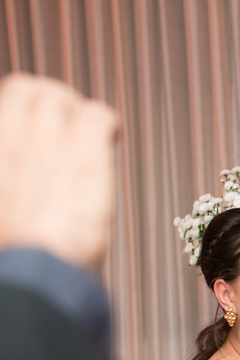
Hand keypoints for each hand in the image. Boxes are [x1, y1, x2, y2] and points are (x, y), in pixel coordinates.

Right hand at [0, 74, 119, 270]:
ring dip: (76, 114)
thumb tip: (25, 191)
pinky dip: (107, 124)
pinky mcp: (82, 150)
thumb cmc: (14, 255)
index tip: (32, 135)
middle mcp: (9, 136)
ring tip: (86, 142)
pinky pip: (99, 115)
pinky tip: (109, 141)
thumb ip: (14, 182)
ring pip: (59, 96)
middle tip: (66, 133)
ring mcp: (45, 139)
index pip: (8, 100)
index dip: (19, 113)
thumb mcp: (7, 212)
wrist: (31, 271)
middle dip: (48, 104)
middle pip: (28, 88)